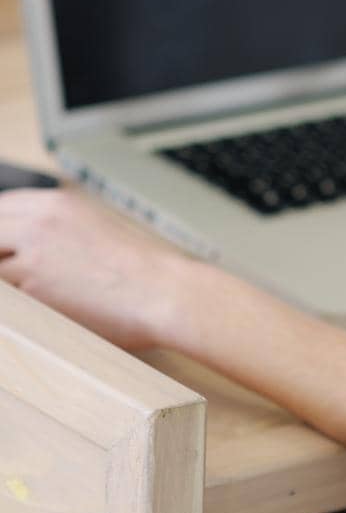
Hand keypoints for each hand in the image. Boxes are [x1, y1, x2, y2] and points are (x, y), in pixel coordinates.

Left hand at [0, 186, 189, 351]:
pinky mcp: (32, 287)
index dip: (0, 229)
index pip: (2, 206)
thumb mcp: (96, 227)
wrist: (162, 292)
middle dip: (0, 254)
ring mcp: (34, 253)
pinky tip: (37, 308)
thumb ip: (55, 228)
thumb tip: (26, 244)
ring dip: (8, 280)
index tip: (4, 245)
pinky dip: (15, 303)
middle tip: (15, 272)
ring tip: (34, 293)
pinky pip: (4, 295)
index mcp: (58, 203)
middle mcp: (41, 222)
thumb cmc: (139, 270)